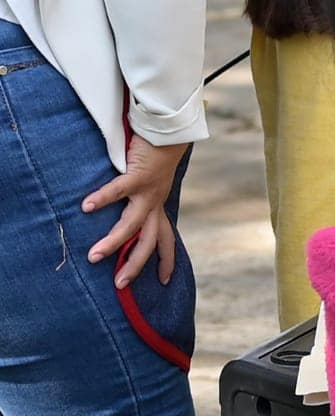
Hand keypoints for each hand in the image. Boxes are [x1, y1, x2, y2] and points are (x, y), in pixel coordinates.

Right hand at [83, 135, 186, 287]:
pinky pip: (119, 189)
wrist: (167, 130)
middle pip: (149, 241)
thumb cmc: (153, 156)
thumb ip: (135, 200)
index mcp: (158, 206)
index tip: (165, 281)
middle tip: (119, 284)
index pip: (165, 239)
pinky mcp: (139, 175)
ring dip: (113, 242)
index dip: (167, 260)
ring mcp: (148, 191)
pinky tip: (86, 207)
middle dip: (135, 264)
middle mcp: (155, 203)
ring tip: (94, 256)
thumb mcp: (147, 184)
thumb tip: (118, 213)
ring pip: (132, 224)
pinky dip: (102, 198)